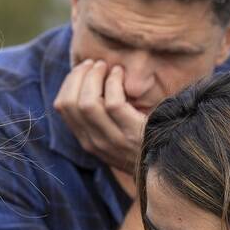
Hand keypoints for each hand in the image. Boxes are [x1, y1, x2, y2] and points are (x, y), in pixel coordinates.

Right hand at [53, 59, 146, 176]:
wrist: (167, 165)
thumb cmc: (143, 143)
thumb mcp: (115, 134)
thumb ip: (101, 118)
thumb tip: (89, 82)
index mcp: (87, 140)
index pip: (62, 107)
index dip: (69, 82)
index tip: (84, 69)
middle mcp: (94, 142)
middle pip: (71, 103)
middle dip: (80, 76)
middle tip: (96, 64)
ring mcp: (113, 140)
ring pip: (88, 103)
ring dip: (95, 77)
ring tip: (108, 67)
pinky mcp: (132, 133)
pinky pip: (113, 103)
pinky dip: (114, 83)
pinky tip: (121, 75)